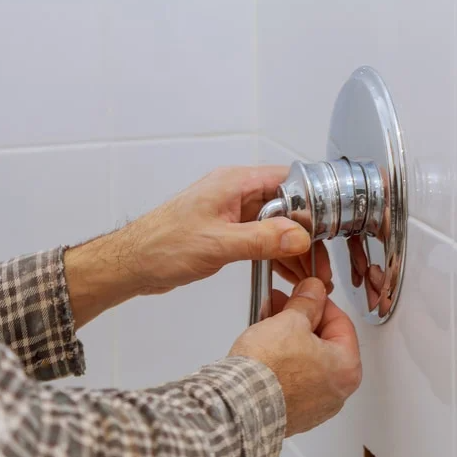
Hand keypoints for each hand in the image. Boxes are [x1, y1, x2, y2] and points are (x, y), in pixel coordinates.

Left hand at [64, 166, 331, 327]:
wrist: (132, 264)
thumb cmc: (162, 246)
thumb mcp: (218, 243)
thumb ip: (262, 239)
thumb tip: (299, 236)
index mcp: (234, 183)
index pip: (287, 181)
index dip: (310, 202)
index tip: (325, 228)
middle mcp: (236, 193)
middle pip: (286, 207)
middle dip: (305, 234)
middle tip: (320, 263)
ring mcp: (233, 213)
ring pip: (276, 226)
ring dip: (293, 249)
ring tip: (310, 275)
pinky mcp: (228, 232)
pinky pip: (262, 239)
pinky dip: (276, 255)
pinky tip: (288, 273)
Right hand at [229, 278, 361, 436]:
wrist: (239, 405)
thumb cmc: (268, 369)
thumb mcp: (290, 320)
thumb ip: (307, 302)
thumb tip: (313, 291)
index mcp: (347, 368)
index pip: (341, 323)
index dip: (319, 302)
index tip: (304, 294)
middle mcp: (337, 391)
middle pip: (324, 342)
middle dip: (301, 320)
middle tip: (283, 305)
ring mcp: (315, 405)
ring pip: (307, 360)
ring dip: (290, 338)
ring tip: (268, 322)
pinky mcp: (294, 413)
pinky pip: (294, 379)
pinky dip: (283, 362)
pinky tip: (266, 348)